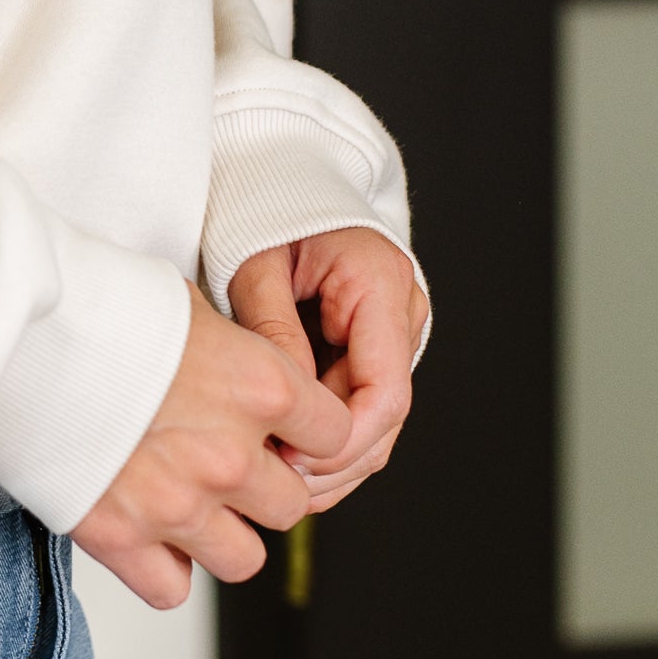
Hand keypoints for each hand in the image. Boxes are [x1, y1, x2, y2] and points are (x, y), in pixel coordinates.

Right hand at [72, 287, 349, 609]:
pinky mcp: (120, 538)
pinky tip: (143, 528)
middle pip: (291, 505)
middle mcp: (231, 454)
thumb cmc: (94, 302)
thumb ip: (235, 349)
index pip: (334, 436)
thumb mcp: (184, 303)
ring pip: (244, 558)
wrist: (8, 327)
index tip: (282, 430)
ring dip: (219, 533)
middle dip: (260, 487)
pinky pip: (173, 589)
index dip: (308, 433)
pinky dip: (162, 568)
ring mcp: (178, 504)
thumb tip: (249, 369)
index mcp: (261, 385)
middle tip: (219, 460)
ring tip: (182, 497)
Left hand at [227, 228, 424, 510]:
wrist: (281, 177)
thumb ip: (273, 332)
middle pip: (386, 417)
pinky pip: (362, 408)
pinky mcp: (374, 349)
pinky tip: (287, 459)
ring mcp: (395, 335)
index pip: (387, 391)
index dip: (344, 438)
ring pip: (378, 424)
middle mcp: (402, 314)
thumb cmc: (265, 211)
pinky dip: (329, 440)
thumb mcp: (255, 264)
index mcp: (381, 284)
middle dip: (335, 459)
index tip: (294, 457)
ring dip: (333, 460)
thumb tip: (286, 408)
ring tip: (276, 479)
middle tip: (275, 480)